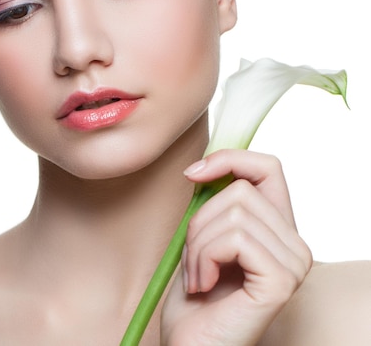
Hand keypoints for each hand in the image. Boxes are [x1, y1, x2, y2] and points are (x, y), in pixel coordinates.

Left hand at [160, 150, 312, 345]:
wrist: (190, 344)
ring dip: (198, 245)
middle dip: (199, 221)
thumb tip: (204, 165)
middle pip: (240, 190)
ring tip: (198, 276)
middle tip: (194, 260)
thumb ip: (213, 204)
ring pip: (233, 212)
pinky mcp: (281, 279)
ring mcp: (294, 262)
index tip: (193, 174)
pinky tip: (205, 284)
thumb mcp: (201, 237)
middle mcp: (295, 243)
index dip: (229, 159)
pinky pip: (235, 239)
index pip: (268, 167)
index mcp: (278, 229)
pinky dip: (205, 258)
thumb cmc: (195, 296)